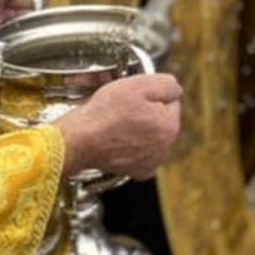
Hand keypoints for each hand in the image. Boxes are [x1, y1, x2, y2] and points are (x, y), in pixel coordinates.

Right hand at [54, 73, 182, 178]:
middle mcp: (165, 148)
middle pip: (162, 118)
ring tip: (119, 124)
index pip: (171, 99)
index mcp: (170, 126)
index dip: (151, 93)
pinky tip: (119, 139)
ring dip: (141, 128)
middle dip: (148, 111)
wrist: (79, 141)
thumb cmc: (105, 114)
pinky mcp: (138, 171)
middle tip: (124, 108)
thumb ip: (167, 84)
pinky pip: (142, 151)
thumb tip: (175, 89)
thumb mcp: (138, 85)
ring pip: (152, 135)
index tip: (134, 96)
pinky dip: (134, 146)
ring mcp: (152, 162)